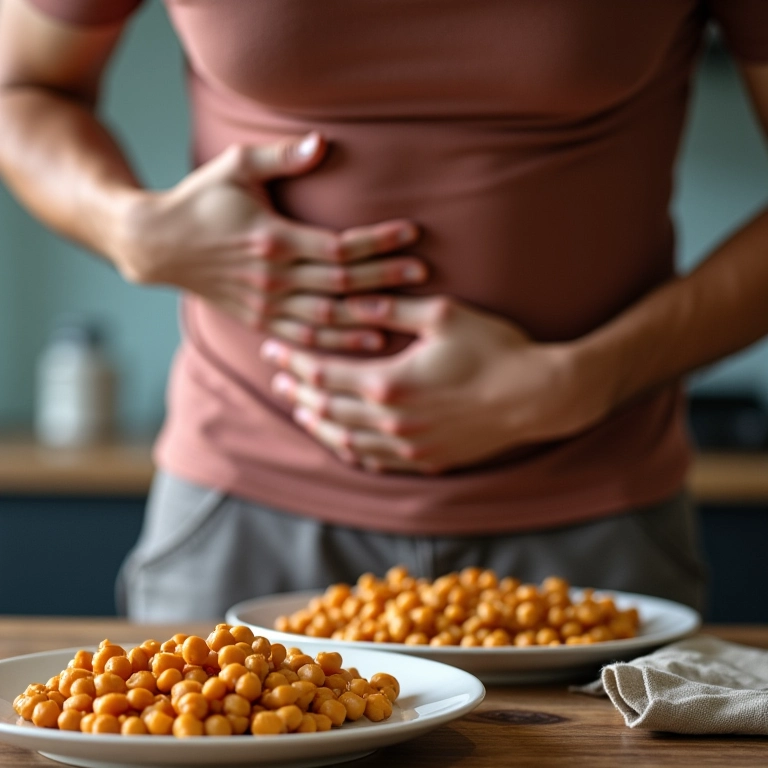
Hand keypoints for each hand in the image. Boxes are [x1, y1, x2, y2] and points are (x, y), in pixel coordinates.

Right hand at [110, 134, 424, 350]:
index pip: (338, 247)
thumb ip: (278, 157)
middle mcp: (272, 278)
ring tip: (406, 315)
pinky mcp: (260, 321)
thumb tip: (322, 142)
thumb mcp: (234, 167)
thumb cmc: (201, 200)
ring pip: (327, 318)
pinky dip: (338, 343)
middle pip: (340, 284)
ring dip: (368, 317)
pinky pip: (305, 339)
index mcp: (272, 240)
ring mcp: (266, 305)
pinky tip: (368, 341)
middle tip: (423, 273)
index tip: (410, 233)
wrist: (158, 245)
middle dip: (385, 279)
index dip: (376, 242)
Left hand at [261, 295, 607, 473]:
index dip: (293, 360)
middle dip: (297, 391)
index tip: (272, 348)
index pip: (322, 373)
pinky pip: (375, 460)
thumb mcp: (444, 315)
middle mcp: (390, 421)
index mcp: (388, 383)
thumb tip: (352, 300)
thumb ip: (391, 309)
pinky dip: (350, 448)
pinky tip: (342, 440)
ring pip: (345, 440)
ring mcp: (408, 447)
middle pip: (326, 408)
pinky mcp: (426, 460)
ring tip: (301, 409)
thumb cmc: (495, 349)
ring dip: (318, 424)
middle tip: (277, 379)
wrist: (538, 395)